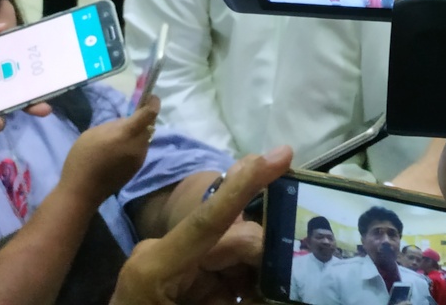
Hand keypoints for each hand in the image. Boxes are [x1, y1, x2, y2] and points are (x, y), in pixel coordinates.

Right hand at [60, 98, 157, 207]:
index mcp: (127, 133)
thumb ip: (114, 125)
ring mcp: (140, 158)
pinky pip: (140, 150)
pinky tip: (117, 152)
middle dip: (142, 120)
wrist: (82, 192)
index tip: (150, 97)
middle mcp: (138, 145)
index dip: (153, 103)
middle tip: (126, 121)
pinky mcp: (137, 168)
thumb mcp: (92, 134)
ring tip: (118, 139)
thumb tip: (127, 122)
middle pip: (149, 126)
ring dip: (137, 134)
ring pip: (145, 138)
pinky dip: (133, 145)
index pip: (150, 113)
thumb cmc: (82, 159)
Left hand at [110, 146, 292, 304]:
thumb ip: (235, 302)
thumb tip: (274, 288)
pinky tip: (248, 294)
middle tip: (289, 280)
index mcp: (155, 267)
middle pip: (232, 239)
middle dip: (263, 256)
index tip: (282, 154)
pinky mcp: (177, 274)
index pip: (209, 218)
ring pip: (232, 254)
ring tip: (268, 290)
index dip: (246, 185)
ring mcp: (169, 262)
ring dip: (255, 274)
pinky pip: (221, 270)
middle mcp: (162, 254)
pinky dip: (241, 284)